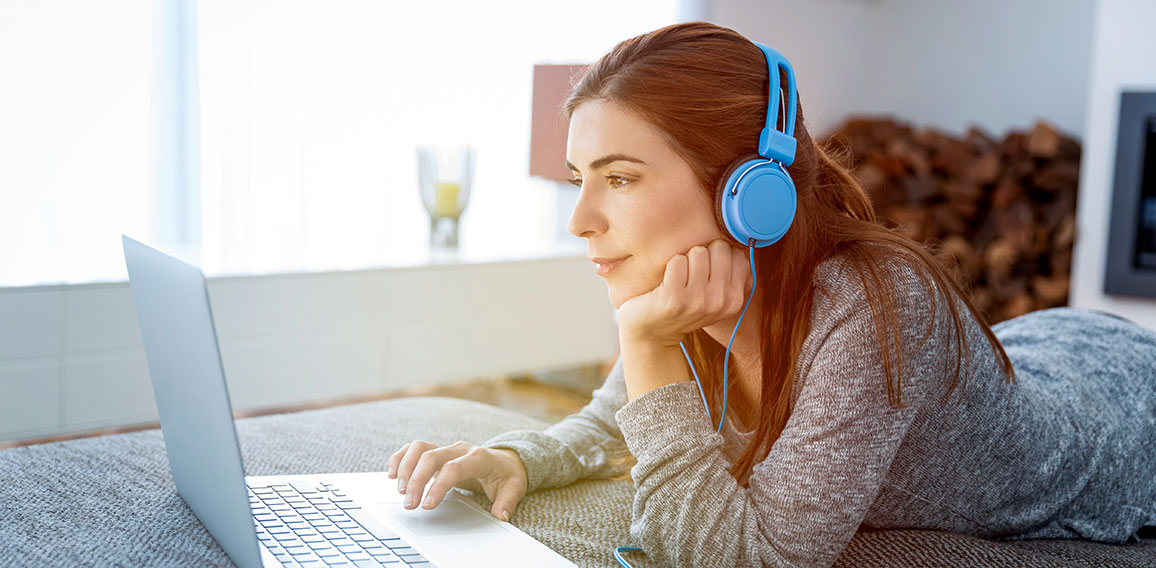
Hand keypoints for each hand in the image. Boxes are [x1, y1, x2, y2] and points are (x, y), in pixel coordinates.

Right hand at [386, 440, 527, 521]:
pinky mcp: (438, 450)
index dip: (438, 486)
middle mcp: (460, 449)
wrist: (506, 460)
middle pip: (431, 457)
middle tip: (409, 504)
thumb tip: (501, 514)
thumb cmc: (507, 475)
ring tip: (400, 490)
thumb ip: (507, 502)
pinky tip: (392, 473)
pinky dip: (401, 458)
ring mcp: (447, 448)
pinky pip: (414, 448)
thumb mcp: (515, 488)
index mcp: (479, 457)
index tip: (427, 505)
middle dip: (416, 480)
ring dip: (406, 467)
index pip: (453, 468)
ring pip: (420, 448)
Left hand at [616, 239, 751, 347]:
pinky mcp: (674, 298)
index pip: (737, 254)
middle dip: (702, 254)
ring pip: (698, 252)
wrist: (652, 333)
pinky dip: (669, 266)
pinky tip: (665, 284)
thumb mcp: (714, 295)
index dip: (718, 255)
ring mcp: (697, 301)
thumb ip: (730, 273)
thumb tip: (741, 243)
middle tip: (689, 275)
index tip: (706, 272)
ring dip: (685, 260)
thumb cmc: (683, 305)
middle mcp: (720, 302)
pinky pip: (677, 261)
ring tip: (677, 280)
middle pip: (719, 248)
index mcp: (734, 300)